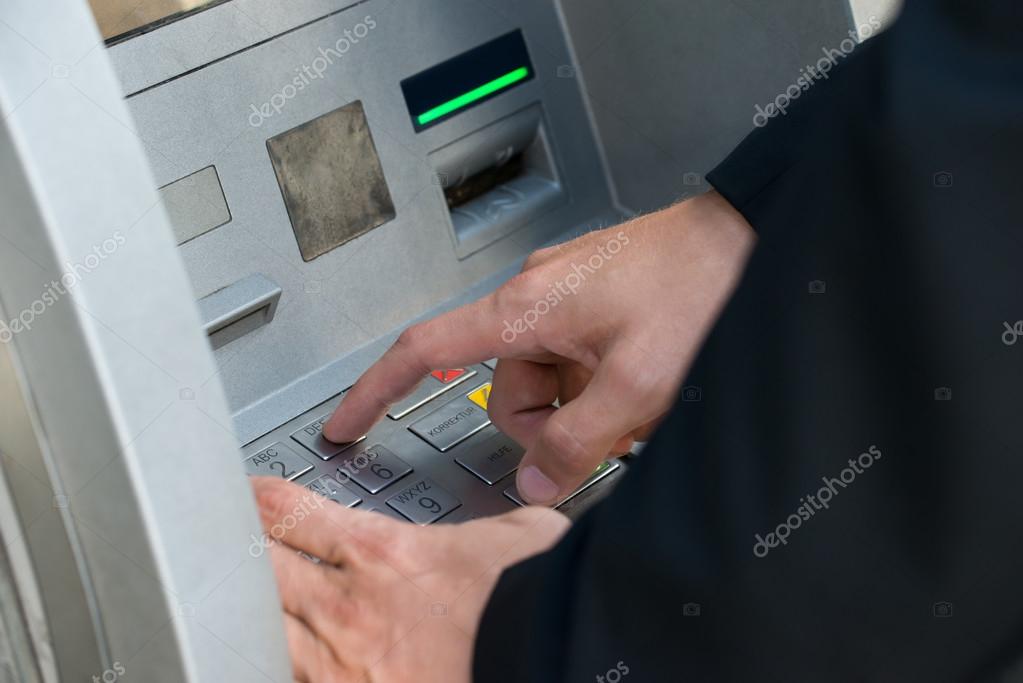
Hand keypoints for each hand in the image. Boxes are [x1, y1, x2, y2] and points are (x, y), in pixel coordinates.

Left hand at [252, 477, 569, 682]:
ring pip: (254, 628)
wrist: (549, 652)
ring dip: (238, 611)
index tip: (240, 496)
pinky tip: (261, 656)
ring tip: (223, 604)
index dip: (251, 498)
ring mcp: (337, 662)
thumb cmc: (535, 602)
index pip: (285, 511)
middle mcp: (345, 606)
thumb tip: (514, 522)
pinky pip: (282, 676)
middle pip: (252, 566)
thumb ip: (498, 522)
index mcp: (380, 552)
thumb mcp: (522, 537)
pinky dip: (268, 662)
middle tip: (214, 542)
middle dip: (229, 550)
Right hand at [325, 191, 754, 503]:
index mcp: (525, 309)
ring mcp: (567, 297)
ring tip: (645, 401)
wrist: (751, 238)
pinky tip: (649, 383)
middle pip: (504, 391)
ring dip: (588, 409)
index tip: (346, 424)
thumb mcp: (637, 386)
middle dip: (550, 428)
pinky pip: (577, 362)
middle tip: (611, 430)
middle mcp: (535, 296)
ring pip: (547, 384)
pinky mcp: (596, 301)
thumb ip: (576, 443)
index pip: (424, 352)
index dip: (375, 391)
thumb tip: (532, 483)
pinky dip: (603, 387)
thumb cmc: (701, 287)